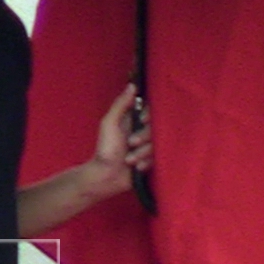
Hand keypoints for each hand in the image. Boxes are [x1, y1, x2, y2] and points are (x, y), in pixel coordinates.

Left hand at [88, 85, 152, 199]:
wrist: (105, 177)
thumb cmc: (105, 149)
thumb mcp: (109, 124)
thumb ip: (120, 105)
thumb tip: (132, 85)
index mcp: (134, 120)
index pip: (152, 110)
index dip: (150, 114)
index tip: (142, 120)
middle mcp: (143, 131)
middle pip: (157, 128)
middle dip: (144, 137)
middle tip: (130, 144)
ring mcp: (149, 146)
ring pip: (158, 144)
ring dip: (143, 153)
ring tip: (130, 160)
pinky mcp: (153, 160)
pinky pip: (159, 158)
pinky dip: (146, 163)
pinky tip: (137, 168)